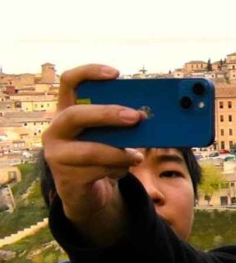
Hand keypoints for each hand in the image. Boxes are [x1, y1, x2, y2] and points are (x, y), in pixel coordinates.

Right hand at [41, 65, 143, 247]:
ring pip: (91, 150)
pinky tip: (122, 170)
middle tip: (136, 117)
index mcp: (67, 111)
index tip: (116, 74)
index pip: (68, 81)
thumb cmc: (102, 152)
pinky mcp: (66, 177)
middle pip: (75, 115)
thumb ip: (121, 122)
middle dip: (108, 114)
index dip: (89, 73)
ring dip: (120, 154)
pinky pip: (97, 171)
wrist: (86, 190)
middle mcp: (56, 130)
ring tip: (137, 156)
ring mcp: (56, 154)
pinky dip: (117, 169)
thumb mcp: (110, 134)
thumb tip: (152, 115)